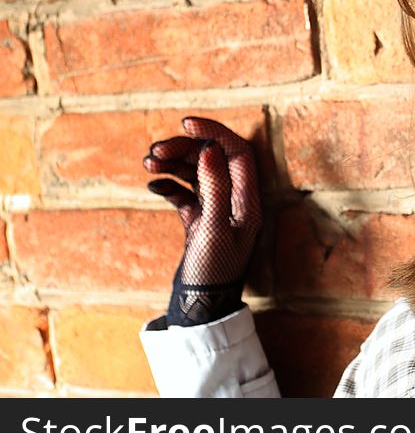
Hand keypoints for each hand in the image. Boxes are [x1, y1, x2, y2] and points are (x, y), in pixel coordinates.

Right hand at [143, 117, 262, 325]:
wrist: (199, 309)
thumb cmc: (212, 273)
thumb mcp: (213, 228)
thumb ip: (214, 187)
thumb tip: (210, 148)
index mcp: (248, 201)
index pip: (237, 152)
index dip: (214, 132)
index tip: (186, 123)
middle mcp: (236, 202)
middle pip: (214, 159)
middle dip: (185, 149)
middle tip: (154, 151)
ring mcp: (217, 211)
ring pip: (197, 173)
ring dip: (173, 163)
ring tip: (148, 163)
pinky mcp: (199, 221)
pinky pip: (185, 192)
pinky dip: (169, 185)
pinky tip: (153, 186)